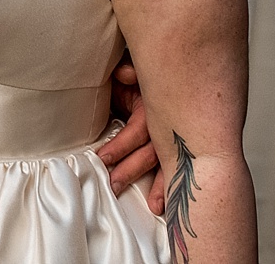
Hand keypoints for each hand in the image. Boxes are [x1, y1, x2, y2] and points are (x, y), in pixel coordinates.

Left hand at [99, 57, 165, 213]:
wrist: (151, 71)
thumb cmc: (132, 73)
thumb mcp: (130, 68)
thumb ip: (130, 72)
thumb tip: (125, 73)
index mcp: (153, 103)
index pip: (138, 130)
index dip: (122, 145)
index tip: (102, 159)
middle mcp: (166, 121)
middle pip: (153, 151)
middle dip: (133, 170)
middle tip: (114, 185)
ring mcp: (170, 133)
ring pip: (167, 161)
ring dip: (161, 185)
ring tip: (156, 206)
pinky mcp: (170, 143)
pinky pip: (172, 165)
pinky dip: (170, 183)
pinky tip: (171, 202)